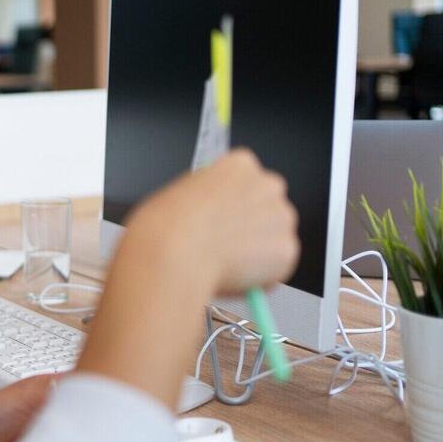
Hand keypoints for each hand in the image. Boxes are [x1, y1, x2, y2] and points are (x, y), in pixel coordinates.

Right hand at [75, 150, 298, 407]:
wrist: (168, 257)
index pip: (247, 180)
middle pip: (267, 208)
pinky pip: (279, 267)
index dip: (229, 211)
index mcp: (235, 163)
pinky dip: (261, 277)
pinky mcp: (287, 250)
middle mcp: (266, 183)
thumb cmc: (155, 234)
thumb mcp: (173, 206)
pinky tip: (232, 278)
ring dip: (255, 256)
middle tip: (218, 256)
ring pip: (274, 240)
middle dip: (249, 232)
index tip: (216, 229)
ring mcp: (280, 216)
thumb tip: (204, 222)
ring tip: (219, 269)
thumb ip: (198, 206)